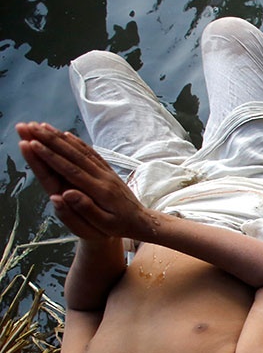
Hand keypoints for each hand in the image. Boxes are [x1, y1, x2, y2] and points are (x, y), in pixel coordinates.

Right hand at [16, 122, 151, 241]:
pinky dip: (77, 142)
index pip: (71, 170)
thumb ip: (86, 209)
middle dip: (49, 140)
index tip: (33, 144)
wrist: (143, 221)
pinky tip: (66, 134)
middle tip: (28, 126)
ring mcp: (106, 172)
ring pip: (81, 150)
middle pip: (73, 155)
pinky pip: (91, 153)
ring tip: (41, 125)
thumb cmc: (121, 226)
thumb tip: (66, 193)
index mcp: (99, 191)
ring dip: (60, 137)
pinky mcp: (108, 170)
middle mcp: (102, 177)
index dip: (51, 157)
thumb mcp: (104, 225)